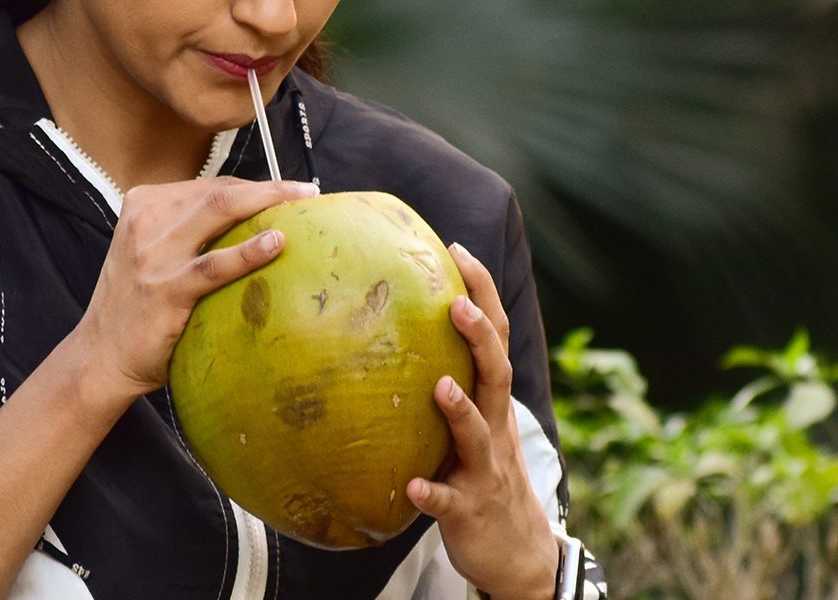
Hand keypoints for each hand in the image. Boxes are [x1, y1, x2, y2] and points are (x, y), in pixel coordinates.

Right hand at [76, 176, 318, 409]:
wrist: (102, 355)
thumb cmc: (139, 304)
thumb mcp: (153, 252)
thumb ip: (188, 231)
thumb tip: (254, 222)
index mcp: (143, 205)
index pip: (211, 187)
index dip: (255, 187)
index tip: (289, 193)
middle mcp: (145, 222)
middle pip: (220, 193)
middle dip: (269, 189)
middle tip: (306, 192)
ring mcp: (153, 255)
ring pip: (219, 212)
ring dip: (267, 205)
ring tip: (302, 206)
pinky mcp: (165, 290)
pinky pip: (214, 265)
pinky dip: (248, 251)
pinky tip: (276, 243)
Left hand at [406, 243, 557, 599]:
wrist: (518, 552)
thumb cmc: (480, 476)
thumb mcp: (470, 426)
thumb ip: (444, 384)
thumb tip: (387, 334)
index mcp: (491, 402)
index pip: (494, 337)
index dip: (482, 293)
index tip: (457, 250)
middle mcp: (494, 428)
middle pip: (495, 374)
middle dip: (480, 338)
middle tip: (456, 305)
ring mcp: (483, 469)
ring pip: (477, 435)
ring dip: (460, 411)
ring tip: (440, 387)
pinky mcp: (468, 509)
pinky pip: (447, 500)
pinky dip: (432, 492)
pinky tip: (412, 485)